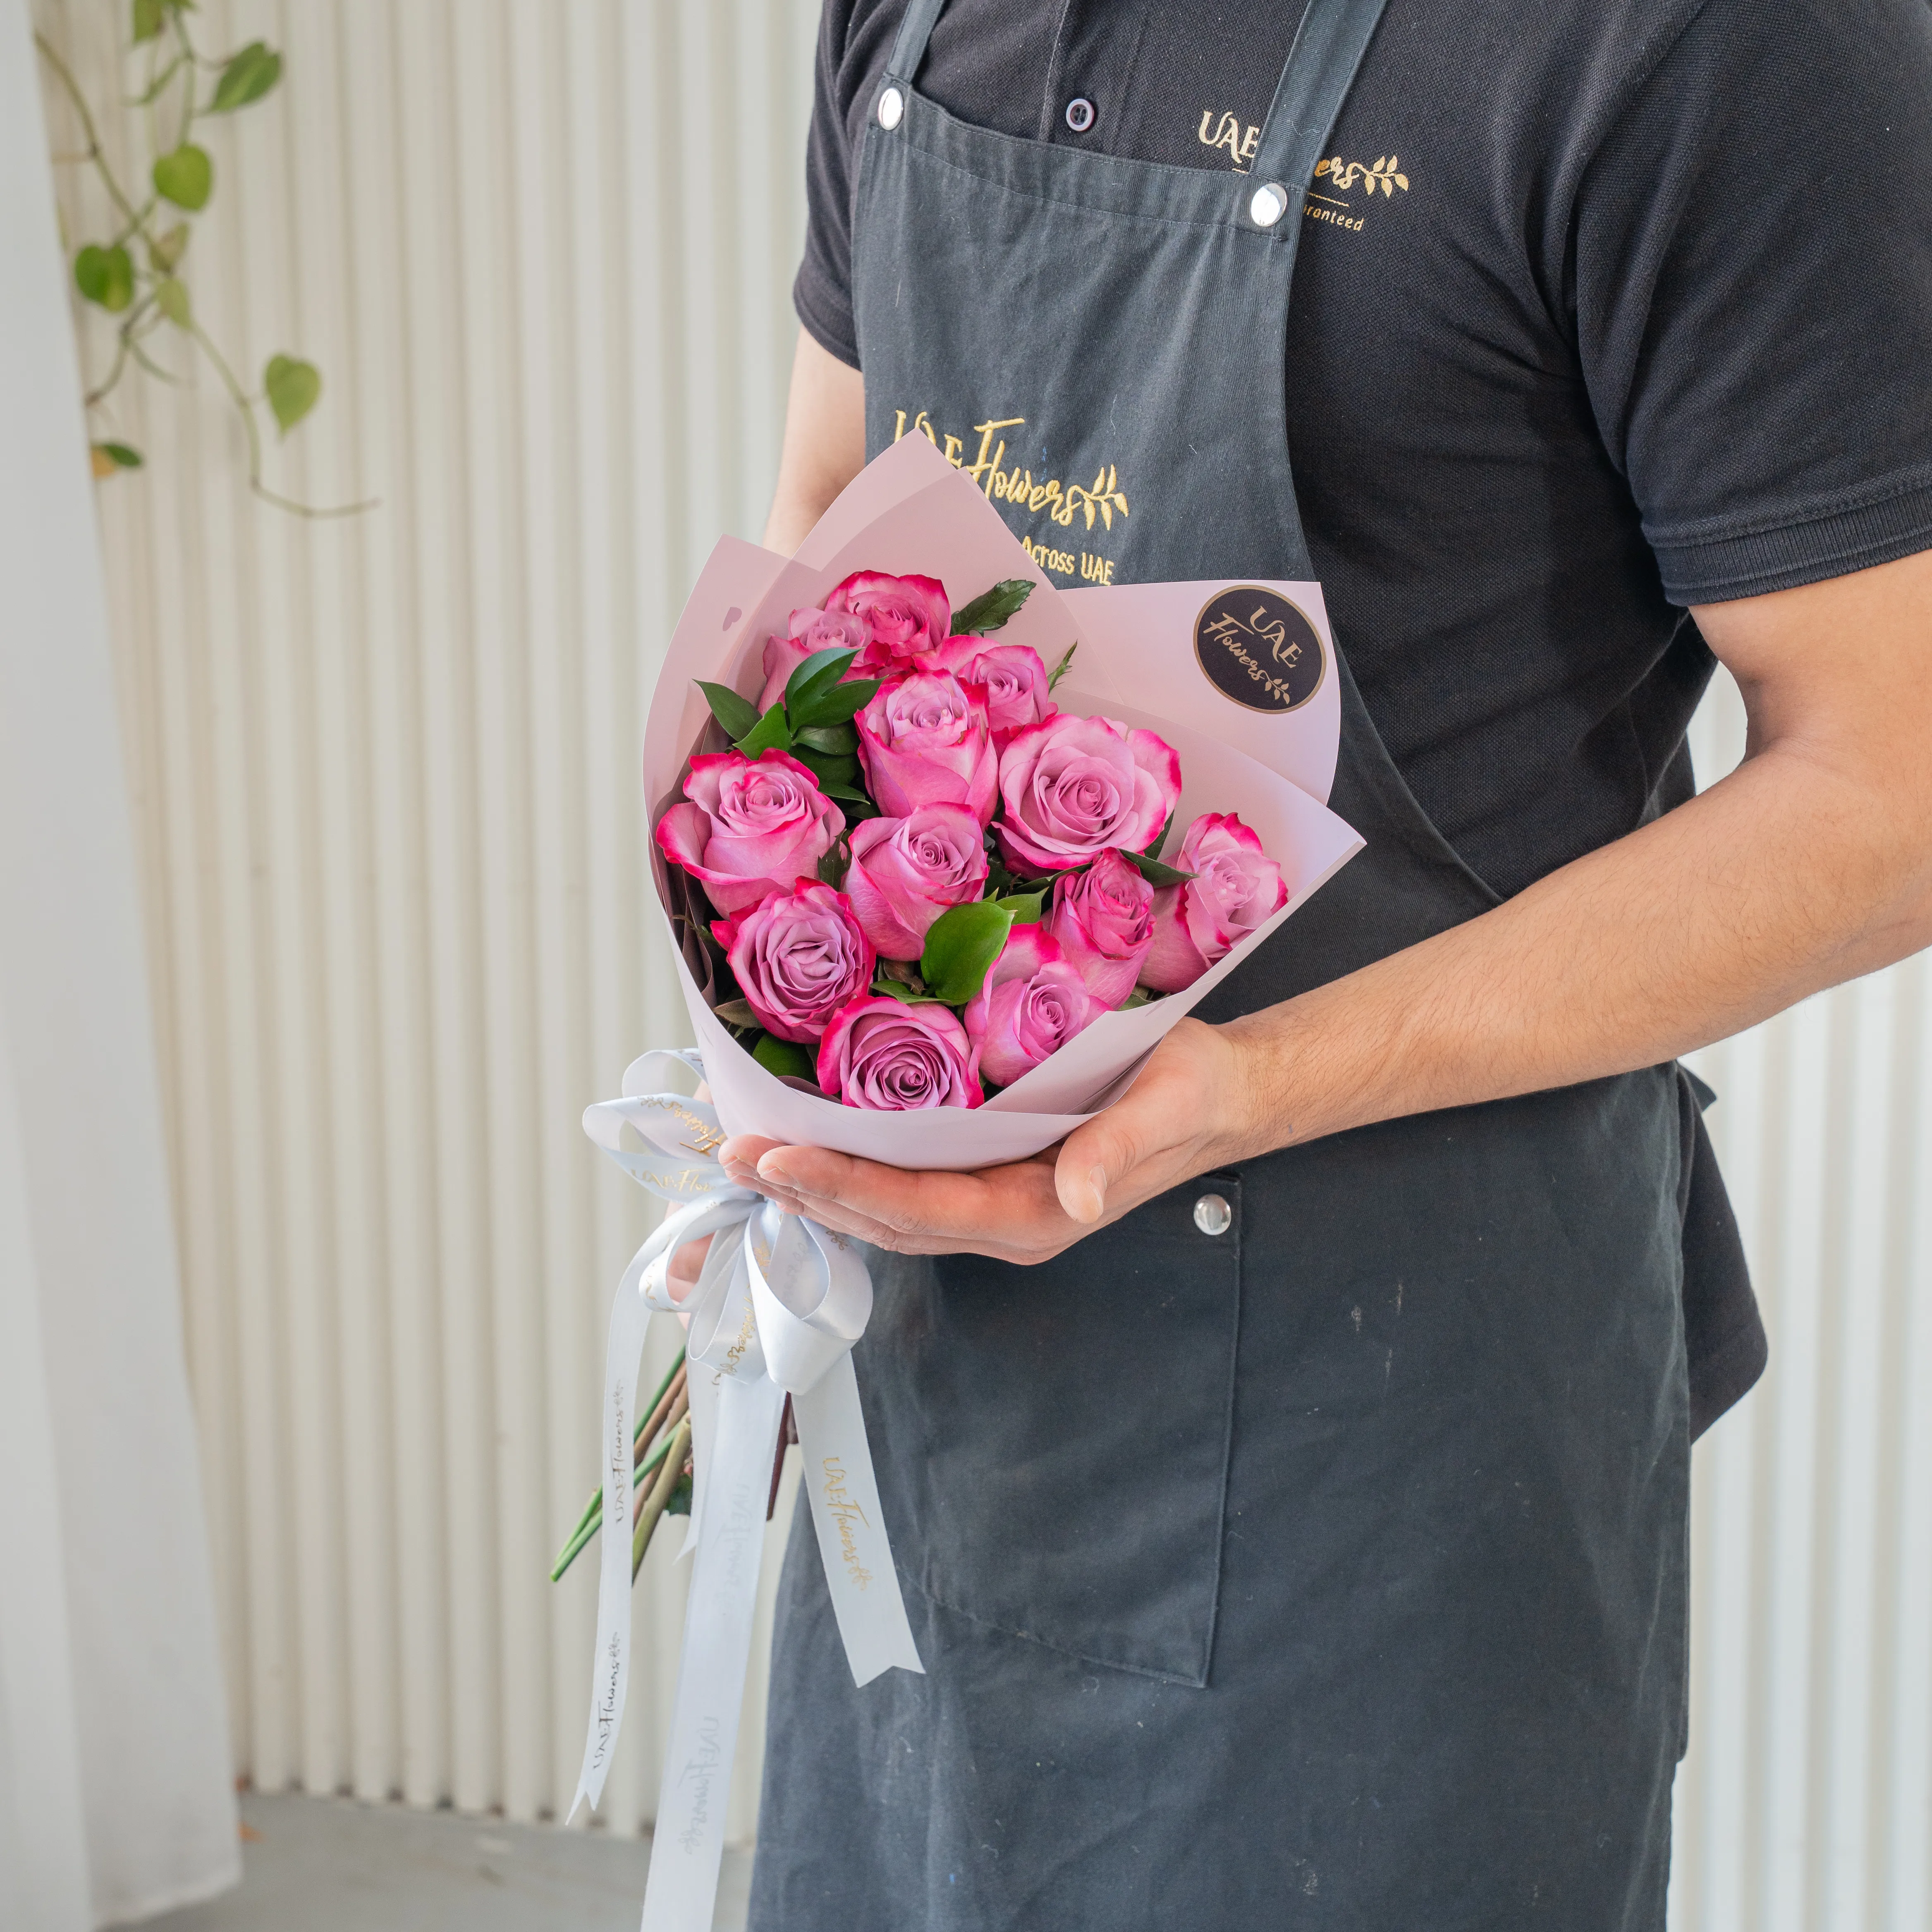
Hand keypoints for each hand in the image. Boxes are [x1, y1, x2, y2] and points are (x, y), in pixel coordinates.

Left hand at [717, 1018, 1262, 1264]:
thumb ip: (1116, 1151)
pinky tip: (808, 1152)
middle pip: (887, 1220)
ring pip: (887, 1214)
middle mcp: (1006, 1223)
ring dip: (815, 1189)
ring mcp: (993, 1209)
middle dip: (806, 1191)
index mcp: (1038, 1214)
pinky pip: (905, 1192)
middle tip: (728, 1155)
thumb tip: (1072, 1195)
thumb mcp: (1167, 1106)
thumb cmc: (1191, 1092)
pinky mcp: (989, 1183)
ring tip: (743, 1157)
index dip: (847, 1187)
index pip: (923, 1208)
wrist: (1220, 1098)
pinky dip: (850, 1177)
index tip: (777, 1159)